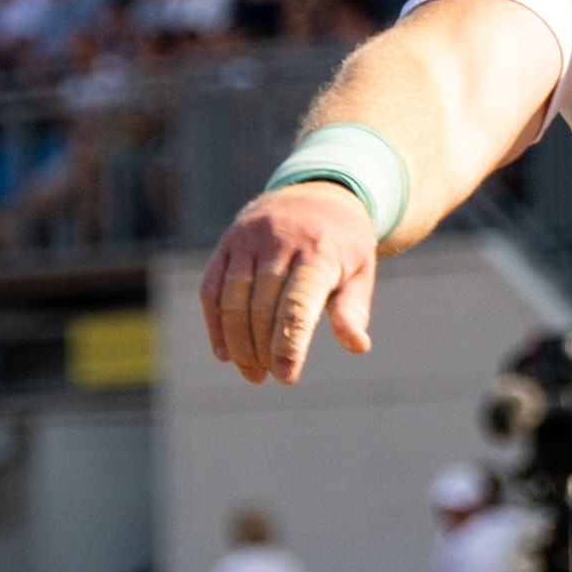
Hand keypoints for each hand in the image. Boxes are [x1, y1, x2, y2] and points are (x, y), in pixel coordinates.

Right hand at [201, 183, 378, 385]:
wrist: (316, 193)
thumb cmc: (343, 244)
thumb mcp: (360, 271)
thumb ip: (352, 308)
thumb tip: (357, 345)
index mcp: (318, 251)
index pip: (297, 304)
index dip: (289, 343)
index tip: (286, 377)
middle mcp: (279, 241)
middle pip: (261, 305)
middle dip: (261, 348)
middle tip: (267, 377)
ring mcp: (249, 240)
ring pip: (232, 298)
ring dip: (237, 342)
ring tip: (250, 372)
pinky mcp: (228, 243)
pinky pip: (212, 287)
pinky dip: (215, 322)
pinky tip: (224, 352)